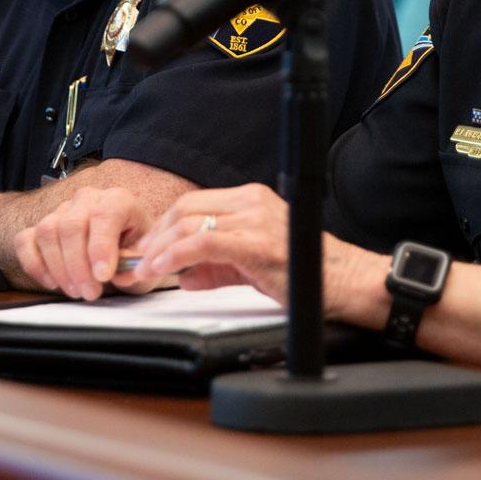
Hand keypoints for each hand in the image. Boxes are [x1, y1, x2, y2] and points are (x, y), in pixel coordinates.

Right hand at [14, 186, 159, 300]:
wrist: (123, 248)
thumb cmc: (134, 251)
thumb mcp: (145, 260)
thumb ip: (135, 266)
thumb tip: (122, 275)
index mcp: (117, 200)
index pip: (105, 214)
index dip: (101, 246)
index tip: (103, 275)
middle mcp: (87, 199)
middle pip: (71, 225)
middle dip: (78, 265)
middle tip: (90, 292)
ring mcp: (60, 211)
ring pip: (47, 231)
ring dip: (59, 267)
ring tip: (76, 291)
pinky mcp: (40, 227)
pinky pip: (25, 240)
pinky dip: (34, 264)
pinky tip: (52, 282)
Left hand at [127, 183, 291, 299]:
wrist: (342, 280)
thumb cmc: (304, 271)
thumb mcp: (252, 264)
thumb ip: (217, 267)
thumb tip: (185, 276)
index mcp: (251, 199)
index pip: (194, 203)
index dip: (164, 225)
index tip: (148, 247)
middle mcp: (251, 202)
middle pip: (186, 208)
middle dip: (155, 235)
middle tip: (139, 259)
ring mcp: (254, 219)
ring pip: (189, 224)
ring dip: (159, 248)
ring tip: (145, 269)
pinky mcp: (255, 243)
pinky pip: (203, 243)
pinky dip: (175, 255)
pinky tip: (163, 269)